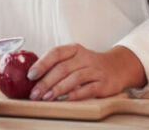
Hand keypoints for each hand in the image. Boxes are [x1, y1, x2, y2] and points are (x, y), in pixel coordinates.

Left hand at [26, 44, 143, 101]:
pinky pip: (88, 89)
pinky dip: (75, 95)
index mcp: (74, 49)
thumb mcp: (75, 58)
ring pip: (74, 78)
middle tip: (34, 93)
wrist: (118, 67)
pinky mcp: (104, 83)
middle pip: (62, 68)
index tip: (31, 75)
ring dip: (58, 89)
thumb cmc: (88, 65)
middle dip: (46, 82)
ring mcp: (95, 70)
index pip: (56, 53)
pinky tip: (64, 100)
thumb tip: (32, 78)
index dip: (42, 63)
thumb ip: (57, 65)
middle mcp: (85, 57)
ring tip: (46, 98)